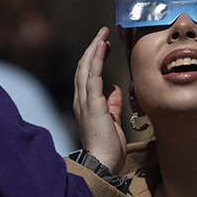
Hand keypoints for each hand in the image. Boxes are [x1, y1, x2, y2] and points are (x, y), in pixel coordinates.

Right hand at [73, 28, 126, 174]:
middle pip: (83, 68)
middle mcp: (81, 100)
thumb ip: (112, 103)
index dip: (94, 58)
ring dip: (94, 48)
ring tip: (102, 34)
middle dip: (93, 48)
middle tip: (103, 33)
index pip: (87, 76)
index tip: (104, 45)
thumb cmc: (108, 147)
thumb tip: (115, 88)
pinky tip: (101, 46)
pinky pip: (92, 75)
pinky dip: (96, 59)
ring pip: (85, 68)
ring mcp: (84, 101)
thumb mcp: (112, 120)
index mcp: (86, 104)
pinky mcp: (92, 103)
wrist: (103, 163)